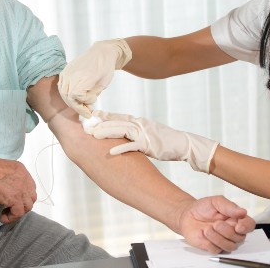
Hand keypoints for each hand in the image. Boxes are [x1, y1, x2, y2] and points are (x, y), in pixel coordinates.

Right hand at [0, 157, 36, 223]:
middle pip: (31, 196)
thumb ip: (8, 178)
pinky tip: (1, 217)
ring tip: (5, 213)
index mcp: (20, 170)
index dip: (22, 196)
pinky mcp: (15, 197)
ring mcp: (21, 188)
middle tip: (9, 208)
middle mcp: (24, 177)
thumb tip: (8, 190)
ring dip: (17, 212)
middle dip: (22, 204)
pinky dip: (11, 217)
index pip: (29, 186)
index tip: (11, 201)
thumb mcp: (0, 171)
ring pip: (28, 206)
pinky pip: (19, 213)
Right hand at [58, 39, 131, 117]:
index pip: (77, 95)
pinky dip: (67, 94)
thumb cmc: (105, 67)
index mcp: (84, 76)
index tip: (94, 100)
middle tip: (86, 111)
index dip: (85, 101)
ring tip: (81, 105)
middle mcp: (73, 74)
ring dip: (71, 101)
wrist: (101, 52)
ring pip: (63, 92)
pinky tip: (76, 97)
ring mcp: (67, 72)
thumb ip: (93, 95)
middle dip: (77, 106)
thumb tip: (86, 106)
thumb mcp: (103, 84)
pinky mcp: (65, 71)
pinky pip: (62, 86)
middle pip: (68, 96)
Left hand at [87, 110, 217, 172]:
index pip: (117, 117)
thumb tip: (123, 133)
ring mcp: (144, 133)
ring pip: (121, 130)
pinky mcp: (149, 144)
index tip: (90, 117)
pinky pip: (132, 146)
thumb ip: (135, 132)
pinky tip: (109, 152)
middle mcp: (139, 124)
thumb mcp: (148, 133)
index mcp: (138, 122)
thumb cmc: (166, 141)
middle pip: (116, 122)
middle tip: (85, 125)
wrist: (184, 144)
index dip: (103, 117)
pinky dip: (120, 148)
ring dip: (106, 133)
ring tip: (93, 135)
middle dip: (100, 123)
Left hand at [178, 196, 254, 252]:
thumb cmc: (203, 207)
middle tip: (216, 224)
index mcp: (236, 218)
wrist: (187, 215)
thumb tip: (243, 211)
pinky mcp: (213, 247)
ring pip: (230, 246)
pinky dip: (209, 242)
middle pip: (240, 238)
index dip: (246, 227)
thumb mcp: (216, 201)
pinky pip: (217, 250)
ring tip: (207, 229)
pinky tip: (203, 234)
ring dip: (218, 238)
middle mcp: (232, 231)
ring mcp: (223, 240)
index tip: (238, 226)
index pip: (249, 225)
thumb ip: (229, 206)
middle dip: (228, 231)